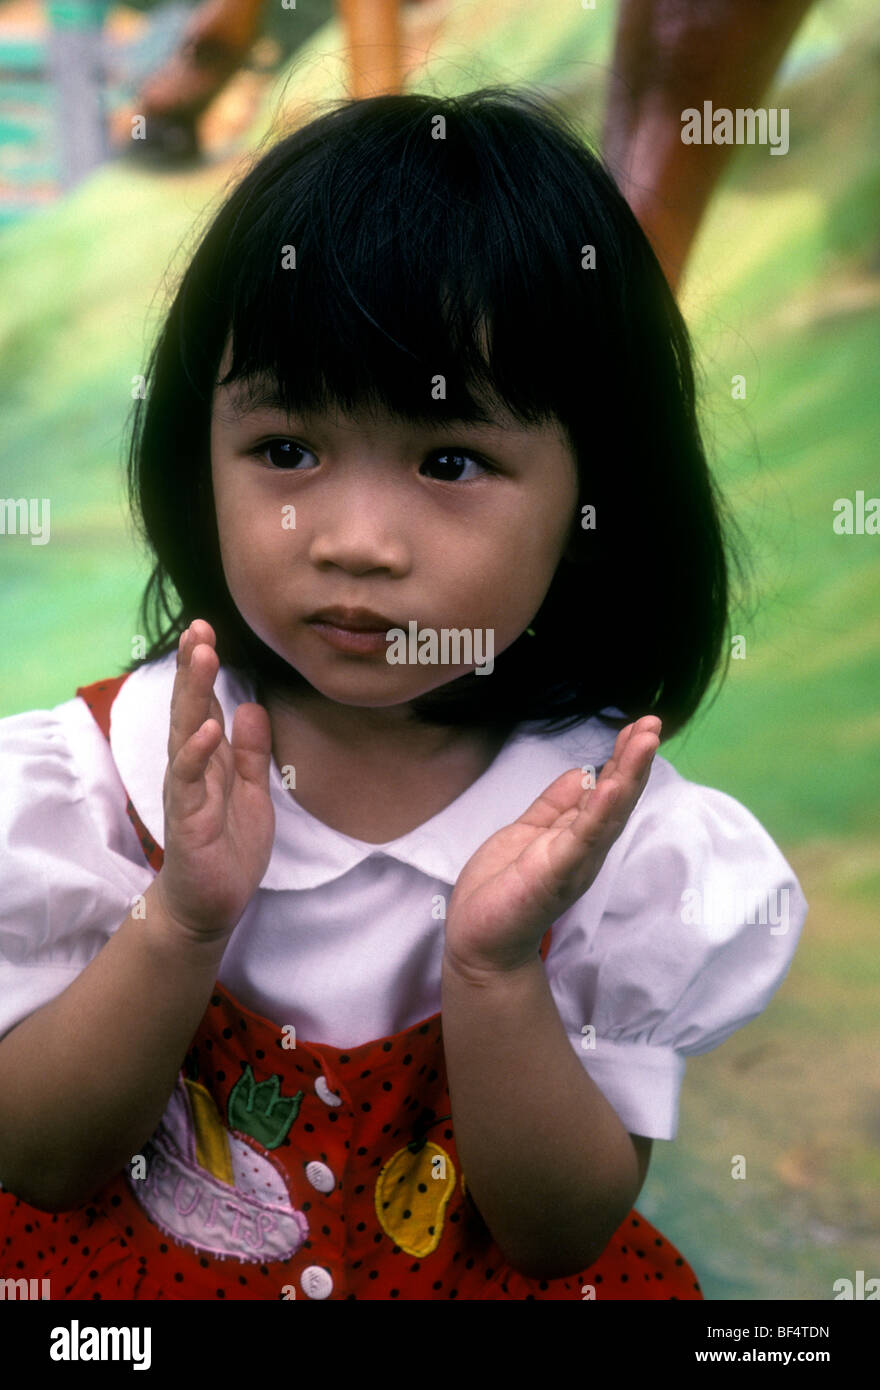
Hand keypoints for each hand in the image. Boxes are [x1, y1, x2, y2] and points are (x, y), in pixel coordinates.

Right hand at [154, 619, 274, 942]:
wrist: (210, 904)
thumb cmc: (227, 847)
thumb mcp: (251, 791)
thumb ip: (251, 751)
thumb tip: (253, 706)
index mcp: (208, 758)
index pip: (201, 703)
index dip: (201, 668)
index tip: (205, 628)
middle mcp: (191, 767)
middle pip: (188, 707)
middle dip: (192, 667)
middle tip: (197, 627)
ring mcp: (186, 791)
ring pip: (185, 733)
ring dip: (192, 694)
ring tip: (202, 658)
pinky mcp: (187, 819)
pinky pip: (189, 780)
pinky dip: (197, 752)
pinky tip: (208, 726)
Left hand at [443, 716, 660, 976]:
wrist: (478, 941)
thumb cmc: (500, 890)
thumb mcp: (529, 832)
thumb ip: (556, 806)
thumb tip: (583, 771)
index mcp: (576, 836)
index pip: (606, 789)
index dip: (622, 758)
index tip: (639, 726)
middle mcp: (584, 849)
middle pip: (617, 798)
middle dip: (635, 760)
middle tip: (653, 724)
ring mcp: (573, 862)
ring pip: (608, 814)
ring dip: (628, 776)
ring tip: (644, 742)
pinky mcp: (556, 875)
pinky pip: (582, 840)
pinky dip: (599, 812)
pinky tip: (610, 786)